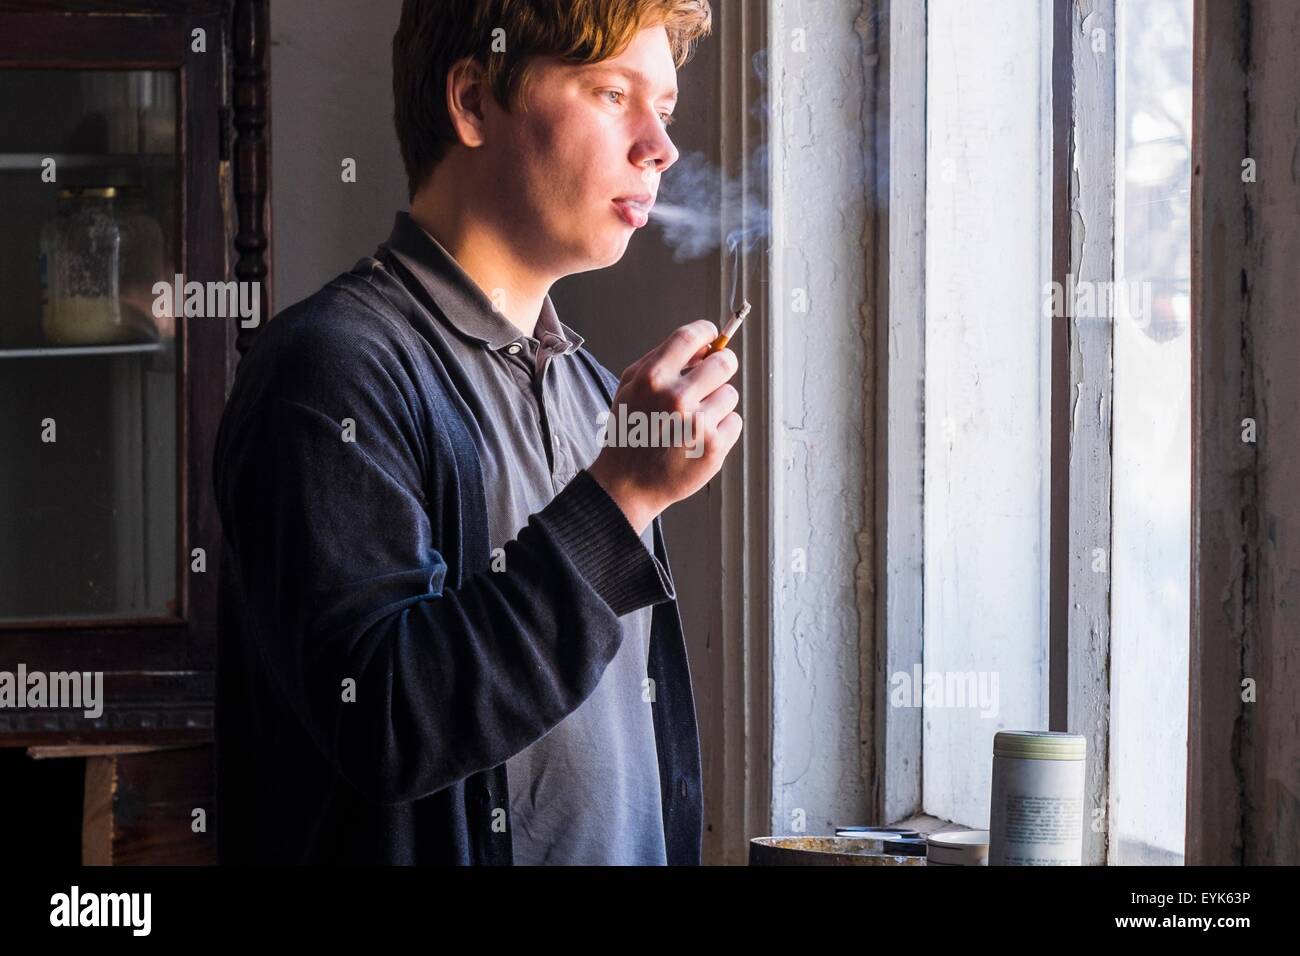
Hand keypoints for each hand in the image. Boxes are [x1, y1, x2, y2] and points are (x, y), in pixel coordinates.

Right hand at [586, 320, 742, 533]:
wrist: (628, 482)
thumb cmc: (631, 432)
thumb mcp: (631, 388)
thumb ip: (661, 361)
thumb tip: (701, 346)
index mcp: (653, 378)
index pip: (691, 337)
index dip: (707, 332)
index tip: (713, 337)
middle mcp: (676, 397)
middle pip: (724, 362)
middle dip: (721, 366)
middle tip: (713, 378)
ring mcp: (698, 423)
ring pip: (730, 394)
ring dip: (717, 403)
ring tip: (695, 420)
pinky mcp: (714, 447)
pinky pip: (734, 421)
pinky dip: (722, 429)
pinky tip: (700, 439)